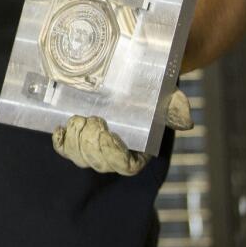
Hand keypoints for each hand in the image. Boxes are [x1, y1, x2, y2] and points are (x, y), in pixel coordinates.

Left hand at [51, 88, 193, 175]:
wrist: (132, 80)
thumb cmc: (151, 93)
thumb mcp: (167, 98)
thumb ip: (175, 108)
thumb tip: (186, 121)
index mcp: (139, 151)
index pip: (126, 166)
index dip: (115, 155)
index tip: (109, 134)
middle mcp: (114, 154)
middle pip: (99, 164)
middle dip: (92, 145)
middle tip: (93, 119)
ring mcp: (93, 148)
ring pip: (80, 158)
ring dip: (76, 141)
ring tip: (78, 119)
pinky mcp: (76, 139)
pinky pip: (64, 150)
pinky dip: (60, 143)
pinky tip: (59, 129)